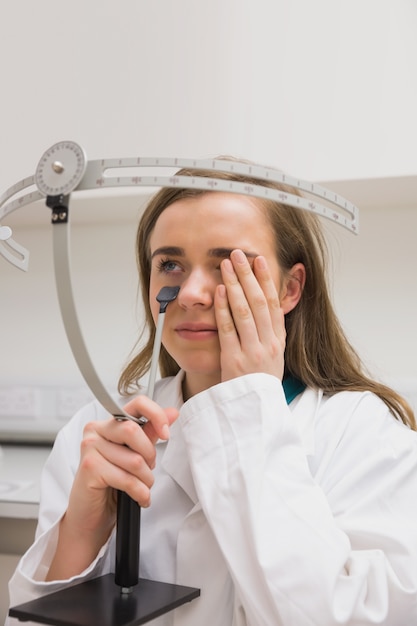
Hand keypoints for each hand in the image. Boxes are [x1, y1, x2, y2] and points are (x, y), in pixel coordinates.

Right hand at [47, 397, 177, 580]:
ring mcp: (89, 448)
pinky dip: (140, 492)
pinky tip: (140, 498)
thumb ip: (151, 432)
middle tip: (148, 469)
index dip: (157, 415)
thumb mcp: (134, 454)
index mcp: (108, 423)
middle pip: (134, 431)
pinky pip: (127, 478)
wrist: (89, 517)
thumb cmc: (111, 485)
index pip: (137, 403)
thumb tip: (172, 412)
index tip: (166, 434)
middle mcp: (95, 430)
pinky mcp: (89, 468)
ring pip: (134, 459)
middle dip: (150, 455)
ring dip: (146, 480)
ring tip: (142, 487)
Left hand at [215, 249, 285, 381]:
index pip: (273, 302)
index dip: (266, 279)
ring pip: (244, 311)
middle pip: (258, 301)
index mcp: (278, 340)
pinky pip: (228, 330)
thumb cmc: (260, 383)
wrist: (255, 413)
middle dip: (247, 274)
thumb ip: (271, 332)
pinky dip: (224, 308)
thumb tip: (269, 305)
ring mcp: (252, 352)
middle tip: (238, 254)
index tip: (259, 259)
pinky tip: (220, 292)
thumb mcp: (274, 356)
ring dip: (234, 284)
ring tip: (225, 265)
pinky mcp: (235, 361)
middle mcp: (268, 344)